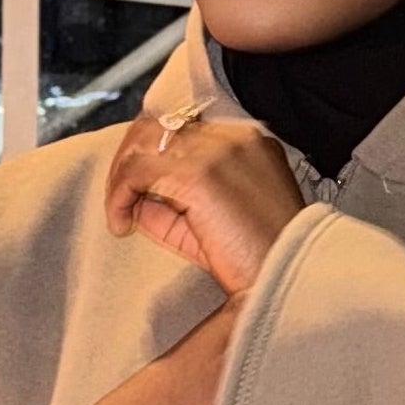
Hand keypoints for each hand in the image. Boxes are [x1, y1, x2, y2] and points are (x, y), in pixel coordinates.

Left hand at [104, 115, 302, 297]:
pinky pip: (138, 171)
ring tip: (120, 214)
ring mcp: (214, 151)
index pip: (182, 128)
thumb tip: (134, 198)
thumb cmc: (258, 262)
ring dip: (121, 177)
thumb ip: (176, 203)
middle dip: (129, 160)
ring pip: (144, 142)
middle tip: (119, 201)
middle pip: (159, 125)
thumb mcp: (212, 224)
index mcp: (245, 141)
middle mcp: (231, 137)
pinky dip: (120, 196)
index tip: (136, 187)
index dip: (151, 153)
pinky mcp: (197, 173)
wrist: (286, 279)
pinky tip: (122, 223)